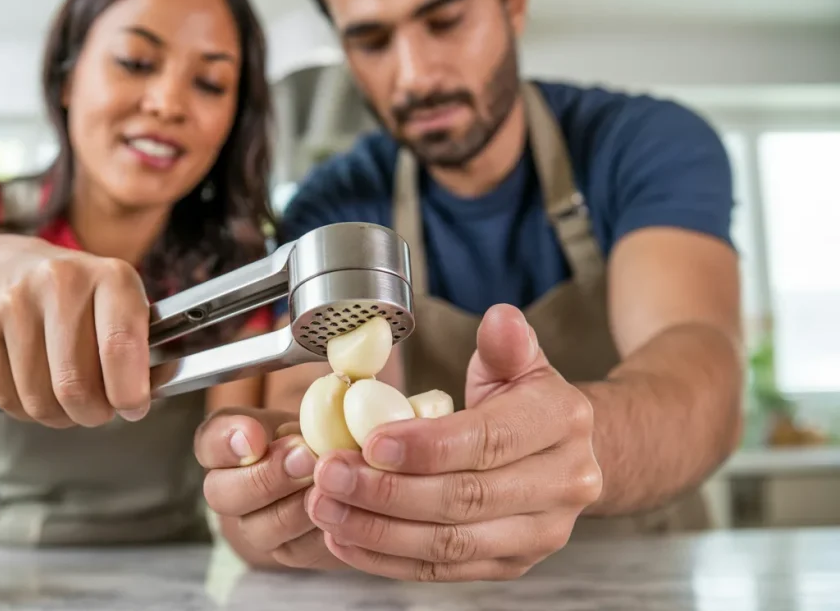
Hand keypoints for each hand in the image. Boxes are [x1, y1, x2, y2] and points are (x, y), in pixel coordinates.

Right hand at [0, 237, 152, 427]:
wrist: (6, 266)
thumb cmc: (80, 297)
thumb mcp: (122, 305)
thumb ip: (146, 349)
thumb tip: (153, 389)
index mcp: (111, 276)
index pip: (120, 346)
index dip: (129, 392)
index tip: (133, 407)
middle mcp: (61, 281)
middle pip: (76, 385)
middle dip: (93, 413)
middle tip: (98, 410)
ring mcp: (14, 300)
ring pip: (39, 399)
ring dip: (59, 416)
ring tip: (67, 399)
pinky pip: (7, 398)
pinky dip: (26, 409)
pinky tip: (36, 387)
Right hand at [195, 407, 345, 569]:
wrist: (345, 469)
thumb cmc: (319, 432)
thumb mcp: (307, 410)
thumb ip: (293, 411)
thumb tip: (294, 427)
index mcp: (226, 445)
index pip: (207, 442)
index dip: (226, 441)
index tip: (255, 436)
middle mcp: (230, 489)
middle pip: (222, 494)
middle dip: (265, 477)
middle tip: (305, 458)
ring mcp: (255, 525)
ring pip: (260, 527)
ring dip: (296, 506)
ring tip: (327, 485)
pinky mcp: (288, 551)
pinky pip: (297, 550)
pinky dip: (320, 531)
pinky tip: (342, 510)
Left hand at [304, 304, 602, 581]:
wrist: (564, 454)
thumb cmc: (525, 402)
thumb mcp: (519, 362)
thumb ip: (505, 344)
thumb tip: (500, 320)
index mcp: (562, 423)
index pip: (488, 440)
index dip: (426, 446)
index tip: (369, 443)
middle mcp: (563, 485)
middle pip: (464, 498)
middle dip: (386, 491)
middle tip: (329, 474)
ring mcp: (539, 534)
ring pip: (449, 543)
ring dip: (377, 530)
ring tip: (325, 507)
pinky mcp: (510, 565)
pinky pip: (442, 570)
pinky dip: (387, 559)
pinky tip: (345, 539)